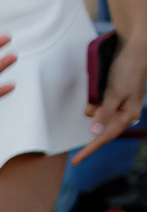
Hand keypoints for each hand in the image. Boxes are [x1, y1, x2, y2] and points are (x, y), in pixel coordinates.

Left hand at [77, 37, 143, 159]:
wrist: (135, 50)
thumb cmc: (128, 70)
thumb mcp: (114, 93)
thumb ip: (104, 113)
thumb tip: (95, 132)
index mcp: (128, 115)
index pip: (105, 137)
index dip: (90, 149)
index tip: (75, 160)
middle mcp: (124, 113)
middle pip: (99, 125)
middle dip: (95, 113)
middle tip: (104, 94)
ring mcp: (118, 105)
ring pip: (95, 114)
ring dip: (94, 103)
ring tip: (106, 86)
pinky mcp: (112, 98)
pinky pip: (97, 104)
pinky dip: (95, 98)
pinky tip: (103, 86)